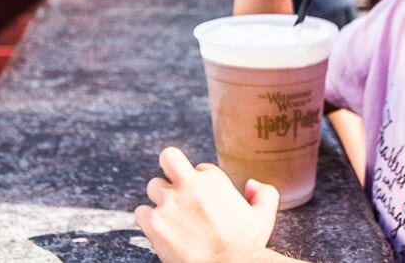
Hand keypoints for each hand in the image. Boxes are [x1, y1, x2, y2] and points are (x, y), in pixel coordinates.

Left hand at [135, 147, 279, 262]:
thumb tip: (251, 184)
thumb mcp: (264, 215)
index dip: (202, 184)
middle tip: (174, 184)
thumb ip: (265, 193)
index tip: (204, 200)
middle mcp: (189, 184)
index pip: (200, 169)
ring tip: (169, 215)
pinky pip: (140, 212)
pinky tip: (159, 229)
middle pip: (168, 158)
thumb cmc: (246, 245)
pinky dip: (147, 220)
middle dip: (170, 167)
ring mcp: (169, 202)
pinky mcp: (154, 222)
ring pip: (152, 186)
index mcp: (214, 179)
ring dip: (159, 198)